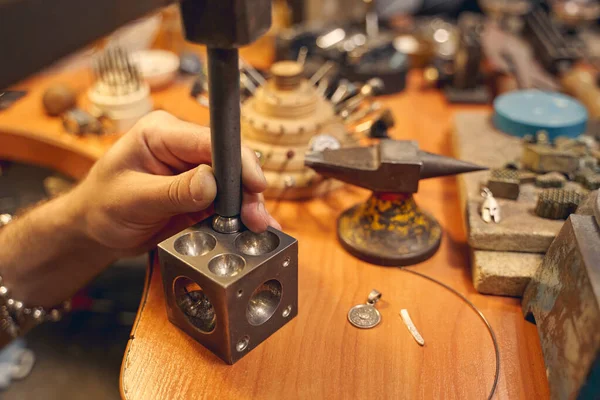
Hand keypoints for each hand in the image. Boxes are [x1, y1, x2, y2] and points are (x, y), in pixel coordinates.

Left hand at [69, 111, 280, 256]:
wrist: (94, 229)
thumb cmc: (101, 206)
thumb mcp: (132, 199)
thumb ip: (172, 191)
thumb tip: (211, 183)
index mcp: (161, 133)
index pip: (209, 140)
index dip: (237, 161)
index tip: (255, 184)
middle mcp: (182, 147)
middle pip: (228, 162)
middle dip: (246, 190)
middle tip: (256, 219)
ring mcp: (192, 171)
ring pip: (233, 184)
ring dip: (246, 207)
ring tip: (258, 230)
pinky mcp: (199, 193)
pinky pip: (226, 203)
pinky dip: (238, 219)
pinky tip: (251, 232)